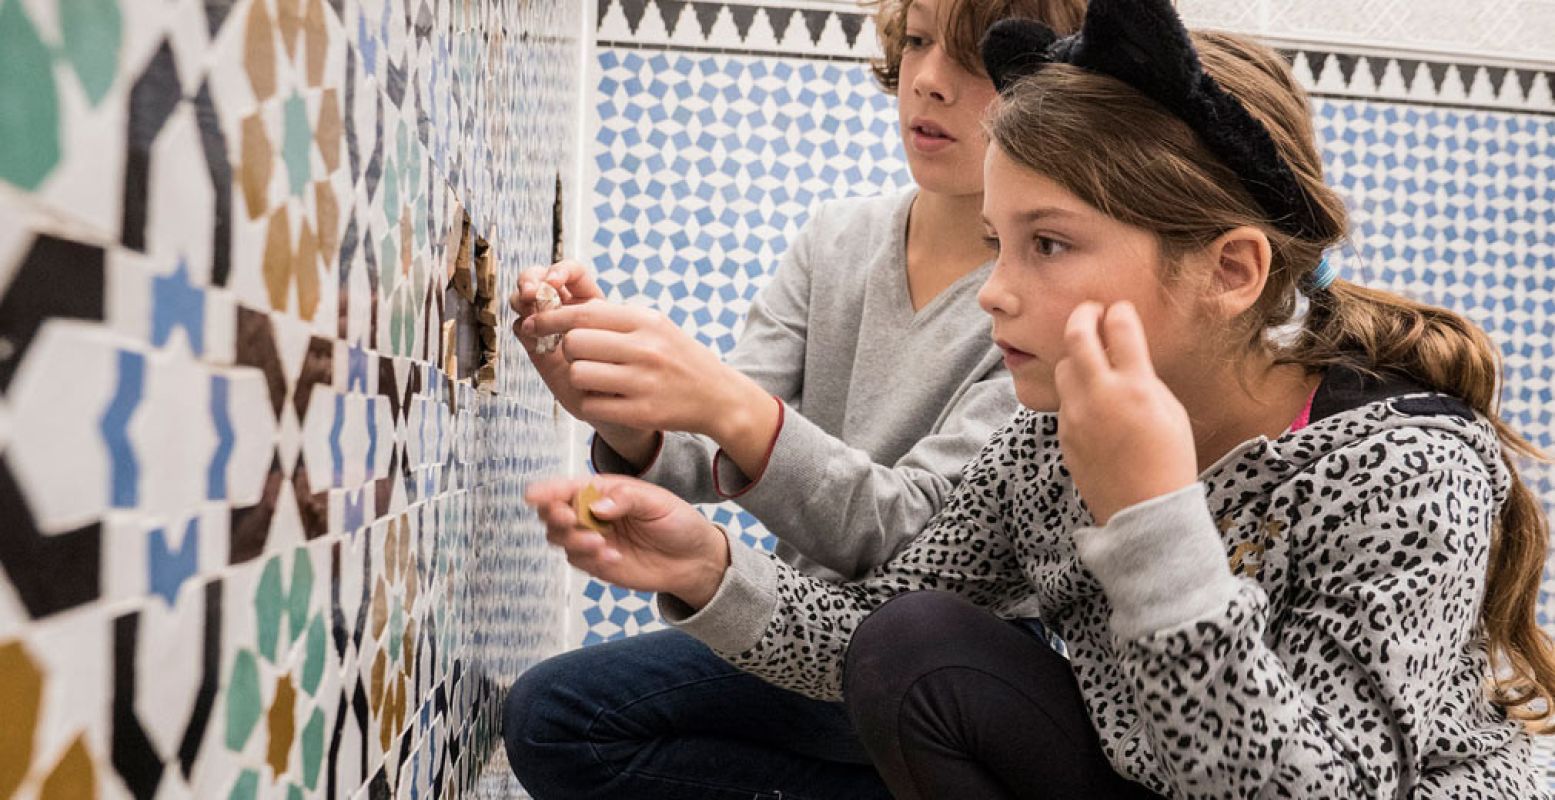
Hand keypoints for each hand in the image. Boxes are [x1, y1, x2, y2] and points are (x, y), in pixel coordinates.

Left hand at [522, 300, 765, 442]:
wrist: (717, 396)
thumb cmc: (677, 357)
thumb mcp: (655, 326)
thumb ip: (614, 318)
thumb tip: (563, 314)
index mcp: (645, 321)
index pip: (584, 313)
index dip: (551, 318)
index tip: (533, 323)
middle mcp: (645, 349)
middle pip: (575, 343)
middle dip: (568, 350)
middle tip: (580, 356)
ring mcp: (643, 382)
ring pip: (579, 374)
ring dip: (579, 378)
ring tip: (597, 379)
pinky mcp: (642, 413)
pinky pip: (592, 405)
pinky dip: (592, 402)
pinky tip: (607, 399)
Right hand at [525, 475, 729, 607]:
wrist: (693, 559)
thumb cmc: (677, 522)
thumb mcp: (658, 502)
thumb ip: (626, 498)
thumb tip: (596, 506)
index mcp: (603, 490)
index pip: (567, 487)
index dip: (546, 490)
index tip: (534, 496)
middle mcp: (591, 512)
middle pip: (553, 513)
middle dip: (555, 516)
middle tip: (572, 520)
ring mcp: (591, 538)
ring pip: (559, 538)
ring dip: (573, 540)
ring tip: (601, 544)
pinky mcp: (596, 563)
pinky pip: (577, 561)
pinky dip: (589, 559)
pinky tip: (614, 558)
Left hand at [1053, 301, 1197, 524]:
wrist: (1144, 510)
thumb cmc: (1169, 460)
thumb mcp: (1171, 412)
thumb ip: (1144, 379)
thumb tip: (1125, 358)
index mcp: (1136, 386)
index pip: (1120, 327)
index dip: (1119, 311)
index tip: (1120, 309)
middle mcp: (1100, 395)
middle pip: (1076, 336)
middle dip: (1082, 314)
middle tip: (1090, 311)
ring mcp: (1077, 415)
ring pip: (1063, 367)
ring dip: (1076, 356)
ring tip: (1091, 359)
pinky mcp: (1064, 434)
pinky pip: (1064, 401)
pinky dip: (1076, 393)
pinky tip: (1093, 401)